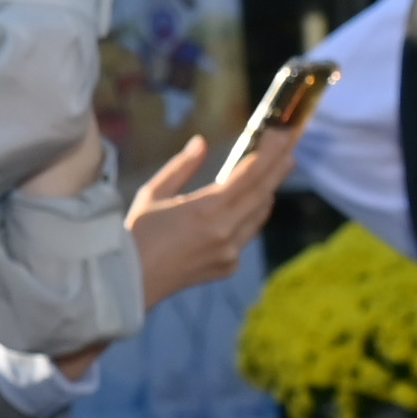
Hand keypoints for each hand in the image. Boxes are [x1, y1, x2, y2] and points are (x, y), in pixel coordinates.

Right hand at [122, 130, 290, 307]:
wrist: (126, 282)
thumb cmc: (134, 234)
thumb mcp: (152, 194)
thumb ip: (181, 167)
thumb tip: (200, 143)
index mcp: (206, 208)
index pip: (249, 174)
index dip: (268, 153)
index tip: (280, 135)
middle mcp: (225, 230)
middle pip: (262, 192)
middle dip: (277, 168)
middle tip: (289, 149)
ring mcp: (230, 250)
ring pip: (259, 215)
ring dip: (266, 193)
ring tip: (272, 175)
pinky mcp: (228, 266)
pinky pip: (246, 236)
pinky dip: (248, 219)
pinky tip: (245, 210)